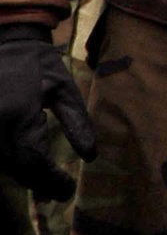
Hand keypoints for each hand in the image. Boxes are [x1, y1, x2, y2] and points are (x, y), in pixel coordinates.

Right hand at [0, 23, 96, 200]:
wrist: (7, 43)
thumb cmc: (38, 63)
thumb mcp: (64, 87)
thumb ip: (77, 121)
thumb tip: (90, 155)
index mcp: (17, 114)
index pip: (33, 161)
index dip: (51, 180)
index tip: (69, 189)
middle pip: (16, 168)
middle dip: (39, 182)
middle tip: (60, 191)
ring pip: (4, 165)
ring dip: (25, 177)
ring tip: (47, 186)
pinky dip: (12, 165)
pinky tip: (28, 169)